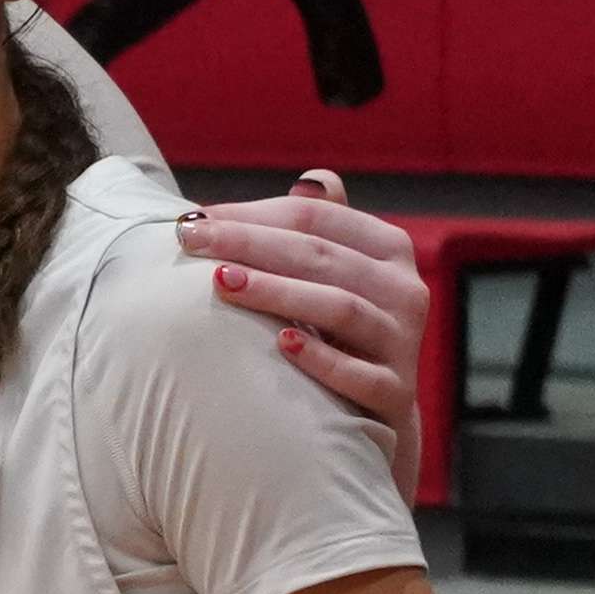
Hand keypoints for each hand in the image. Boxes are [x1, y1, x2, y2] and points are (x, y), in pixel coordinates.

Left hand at [176, 173, 432, 481]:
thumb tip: (311, 181)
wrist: (378, 412)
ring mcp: (401, 341)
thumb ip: (324, 229)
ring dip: (278, 292)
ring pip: (339, 307)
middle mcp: (404, 289)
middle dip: (250, 243)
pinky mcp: (393, 390)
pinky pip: (357, 373)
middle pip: (321, 256)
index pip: (316, 220)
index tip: (194, 217)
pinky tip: (279, 343)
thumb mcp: (339, 276)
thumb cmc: (341, 331)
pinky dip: (319, 357)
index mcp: (388, 250)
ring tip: (222, 281)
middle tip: (190, 239)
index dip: (253, 214)